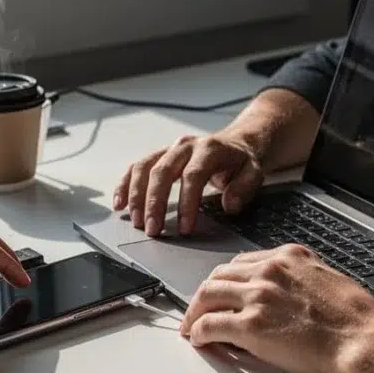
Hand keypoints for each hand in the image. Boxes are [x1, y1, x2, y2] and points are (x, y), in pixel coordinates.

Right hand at [114, 133, 263, 236]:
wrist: (236, 142)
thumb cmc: (242, 161)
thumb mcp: (254, 172)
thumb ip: (244, 188)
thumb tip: (229, 205)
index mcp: (209, 149)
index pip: (193, 176)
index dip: (187, 203)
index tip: (184, 228)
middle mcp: (185, 146)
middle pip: (162, 171)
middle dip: (154, 203)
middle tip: (152, 230)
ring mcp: (169, 149)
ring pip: (143, 168)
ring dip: (136, 196)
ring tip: (136, 222)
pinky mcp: (159, 156)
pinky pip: (136, 167)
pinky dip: (124, 185)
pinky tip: (120, 204)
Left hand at [179, 244, 373, 372]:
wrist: (365, 343)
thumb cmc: (357, 320)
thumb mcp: (329, 280)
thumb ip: (302, 279)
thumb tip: (289, 294)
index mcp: (289, 256)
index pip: (242, 263)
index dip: (226, 280)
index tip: (222, 292)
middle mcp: (269, 270)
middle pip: (219, 276)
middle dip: (205, 294)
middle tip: (198, 310)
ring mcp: (258, 296)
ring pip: (207, 295)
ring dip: (194, 312)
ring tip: (191, 327)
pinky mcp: (251, 326)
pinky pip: (210, 324)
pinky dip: (198, 332)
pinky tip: (198, 339)